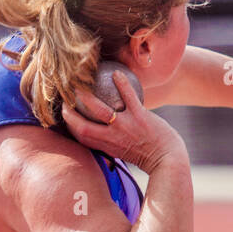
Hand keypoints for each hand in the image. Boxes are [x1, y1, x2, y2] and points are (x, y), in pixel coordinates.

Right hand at [61, 71, 187, 174]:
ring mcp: (125, 127)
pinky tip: (116, 72)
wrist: (166, 158)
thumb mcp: (121, 152)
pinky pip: (128, 96)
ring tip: (82, 84)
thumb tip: (99, 133)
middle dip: (69, 112)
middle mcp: (112, 138)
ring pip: (100, 110)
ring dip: (87, 96)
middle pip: (82, 126)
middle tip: (65, 98)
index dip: (69, 124)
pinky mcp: (139, 116)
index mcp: (106, 146)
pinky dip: (121, 83)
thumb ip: (109, 143)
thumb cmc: (145, 154)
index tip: (65, 112)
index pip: (81, 136)